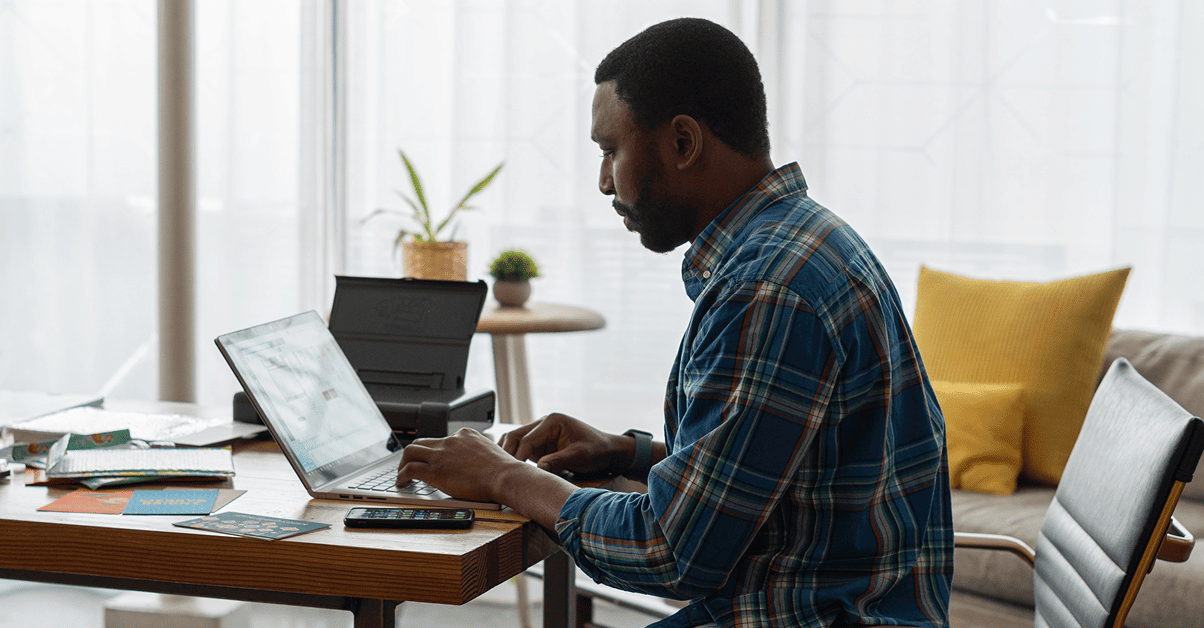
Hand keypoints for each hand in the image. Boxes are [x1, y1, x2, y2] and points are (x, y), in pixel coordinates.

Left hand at [396, 428, 521, 502]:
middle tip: (409, 465)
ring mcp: (442, 454)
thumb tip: (474, 463)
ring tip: (401, 474)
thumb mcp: (490, 451)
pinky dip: (401, 475)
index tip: (432, 461)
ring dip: (402, 463)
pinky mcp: (436, 471)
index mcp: (464, 434)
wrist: (504, 476)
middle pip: (422, 442)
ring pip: (410, 452)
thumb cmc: (503, 470)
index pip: (441, 439)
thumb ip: (477, 452)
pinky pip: (410, 469)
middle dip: (413, 454)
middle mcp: (450, 440)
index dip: (434, 452)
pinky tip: (402, 483)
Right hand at [498, 413, 632, 475]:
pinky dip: (514, 459)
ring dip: (507, 455)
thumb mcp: (579, 455)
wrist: (608, 451)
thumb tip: (539, 468)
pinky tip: (510, 472)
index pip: (527, 439)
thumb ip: (559, 460)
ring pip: (514, 442)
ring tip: (500, 473)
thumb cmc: (597, 450)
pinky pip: (522, 450)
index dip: (518, 457)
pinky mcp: (540, 445)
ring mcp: (540, 435)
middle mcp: (542, 425)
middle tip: (500, 473)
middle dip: (506, 453)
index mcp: (551, 422)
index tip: (513, 473)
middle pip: (514, 437)